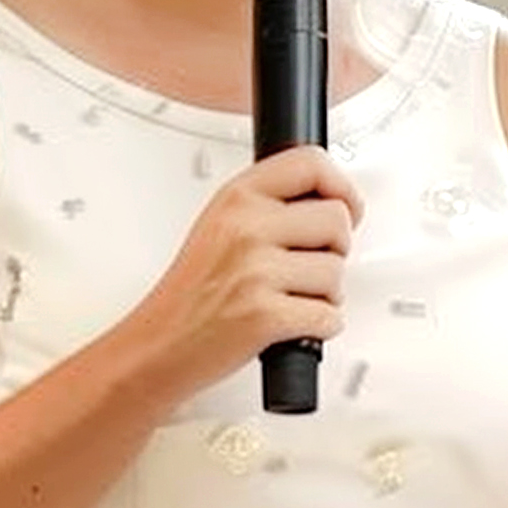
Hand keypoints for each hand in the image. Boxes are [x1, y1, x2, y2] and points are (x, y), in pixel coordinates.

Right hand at [120, 145, 362, 399]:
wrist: (159, 343)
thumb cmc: (190, 293)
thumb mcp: (220, 225)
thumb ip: (269, 206)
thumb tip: (330, 202)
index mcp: (237, 197)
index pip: (312, 164)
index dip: (343, 188)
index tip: (348, 208)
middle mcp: (247, 227)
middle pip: (338, 220)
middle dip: (335, 250)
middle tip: (310, 266)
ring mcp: (256, 270)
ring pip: (337, 272)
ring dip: (326, 294)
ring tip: (291, 298)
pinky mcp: (265, 315)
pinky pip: (330, 316)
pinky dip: (321, 327)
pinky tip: (293, 324)